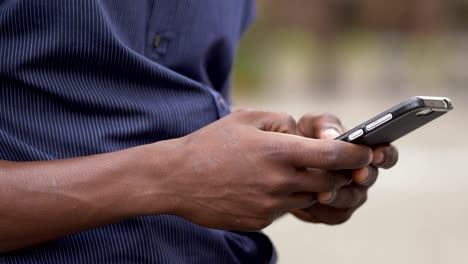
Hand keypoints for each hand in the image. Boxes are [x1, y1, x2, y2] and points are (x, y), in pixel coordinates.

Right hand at [160, 110, 372, 230]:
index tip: (367, 151)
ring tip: (291, 172)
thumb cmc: (211, 143)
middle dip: (337, 172)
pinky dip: (288, 197)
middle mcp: (280, 181)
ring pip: (310, 197)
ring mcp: (271, 204)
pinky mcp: (261, 220)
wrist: (177, 178)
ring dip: (312, 185)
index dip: (357, 154)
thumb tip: (304, 132)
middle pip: (330, 181)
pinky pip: (287, 209)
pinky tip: (267, 185)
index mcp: (279, 151)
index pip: (334, 156)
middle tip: (333, 163)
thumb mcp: (246, 118)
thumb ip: (282, 121)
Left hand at [291, 113, 398, 224]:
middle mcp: (362, 174)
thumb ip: (325, 125)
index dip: (386, 155)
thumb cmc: (303, 138)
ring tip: (323, 193)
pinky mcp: (333, 212)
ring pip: (352, 199)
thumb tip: (334, 136)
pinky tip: (309, 203)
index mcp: (363, 151)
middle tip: (357, 173)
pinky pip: (334, 215)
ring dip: (340, 196)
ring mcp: (350, 195)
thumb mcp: (311, 124)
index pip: (385, 154)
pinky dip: (323, 210)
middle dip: (364, 176)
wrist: (282, 163)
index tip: (376, 153)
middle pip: (370, 178)